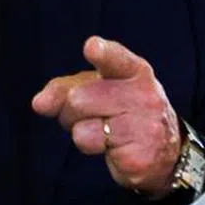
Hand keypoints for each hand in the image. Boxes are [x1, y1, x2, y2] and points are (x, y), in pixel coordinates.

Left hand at [31, 36, 180, 196]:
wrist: (164, 152)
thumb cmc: (122, 111)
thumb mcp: (97, 89)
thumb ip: (64, 88)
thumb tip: (40, 103)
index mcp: (134, 71)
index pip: (116, 59)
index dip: (102, 53)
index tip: (92, 47)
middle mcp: (144, 95)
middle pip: (78, 99)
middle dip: (71, 112)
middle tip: (90, 116)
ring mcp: (145, 127)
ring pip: (81, 129)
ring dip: (81, 134)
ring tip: (103, 133)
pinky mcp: (138, 157)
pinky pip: (91, 148)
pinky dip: (95, 150)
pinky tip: (115, 148)